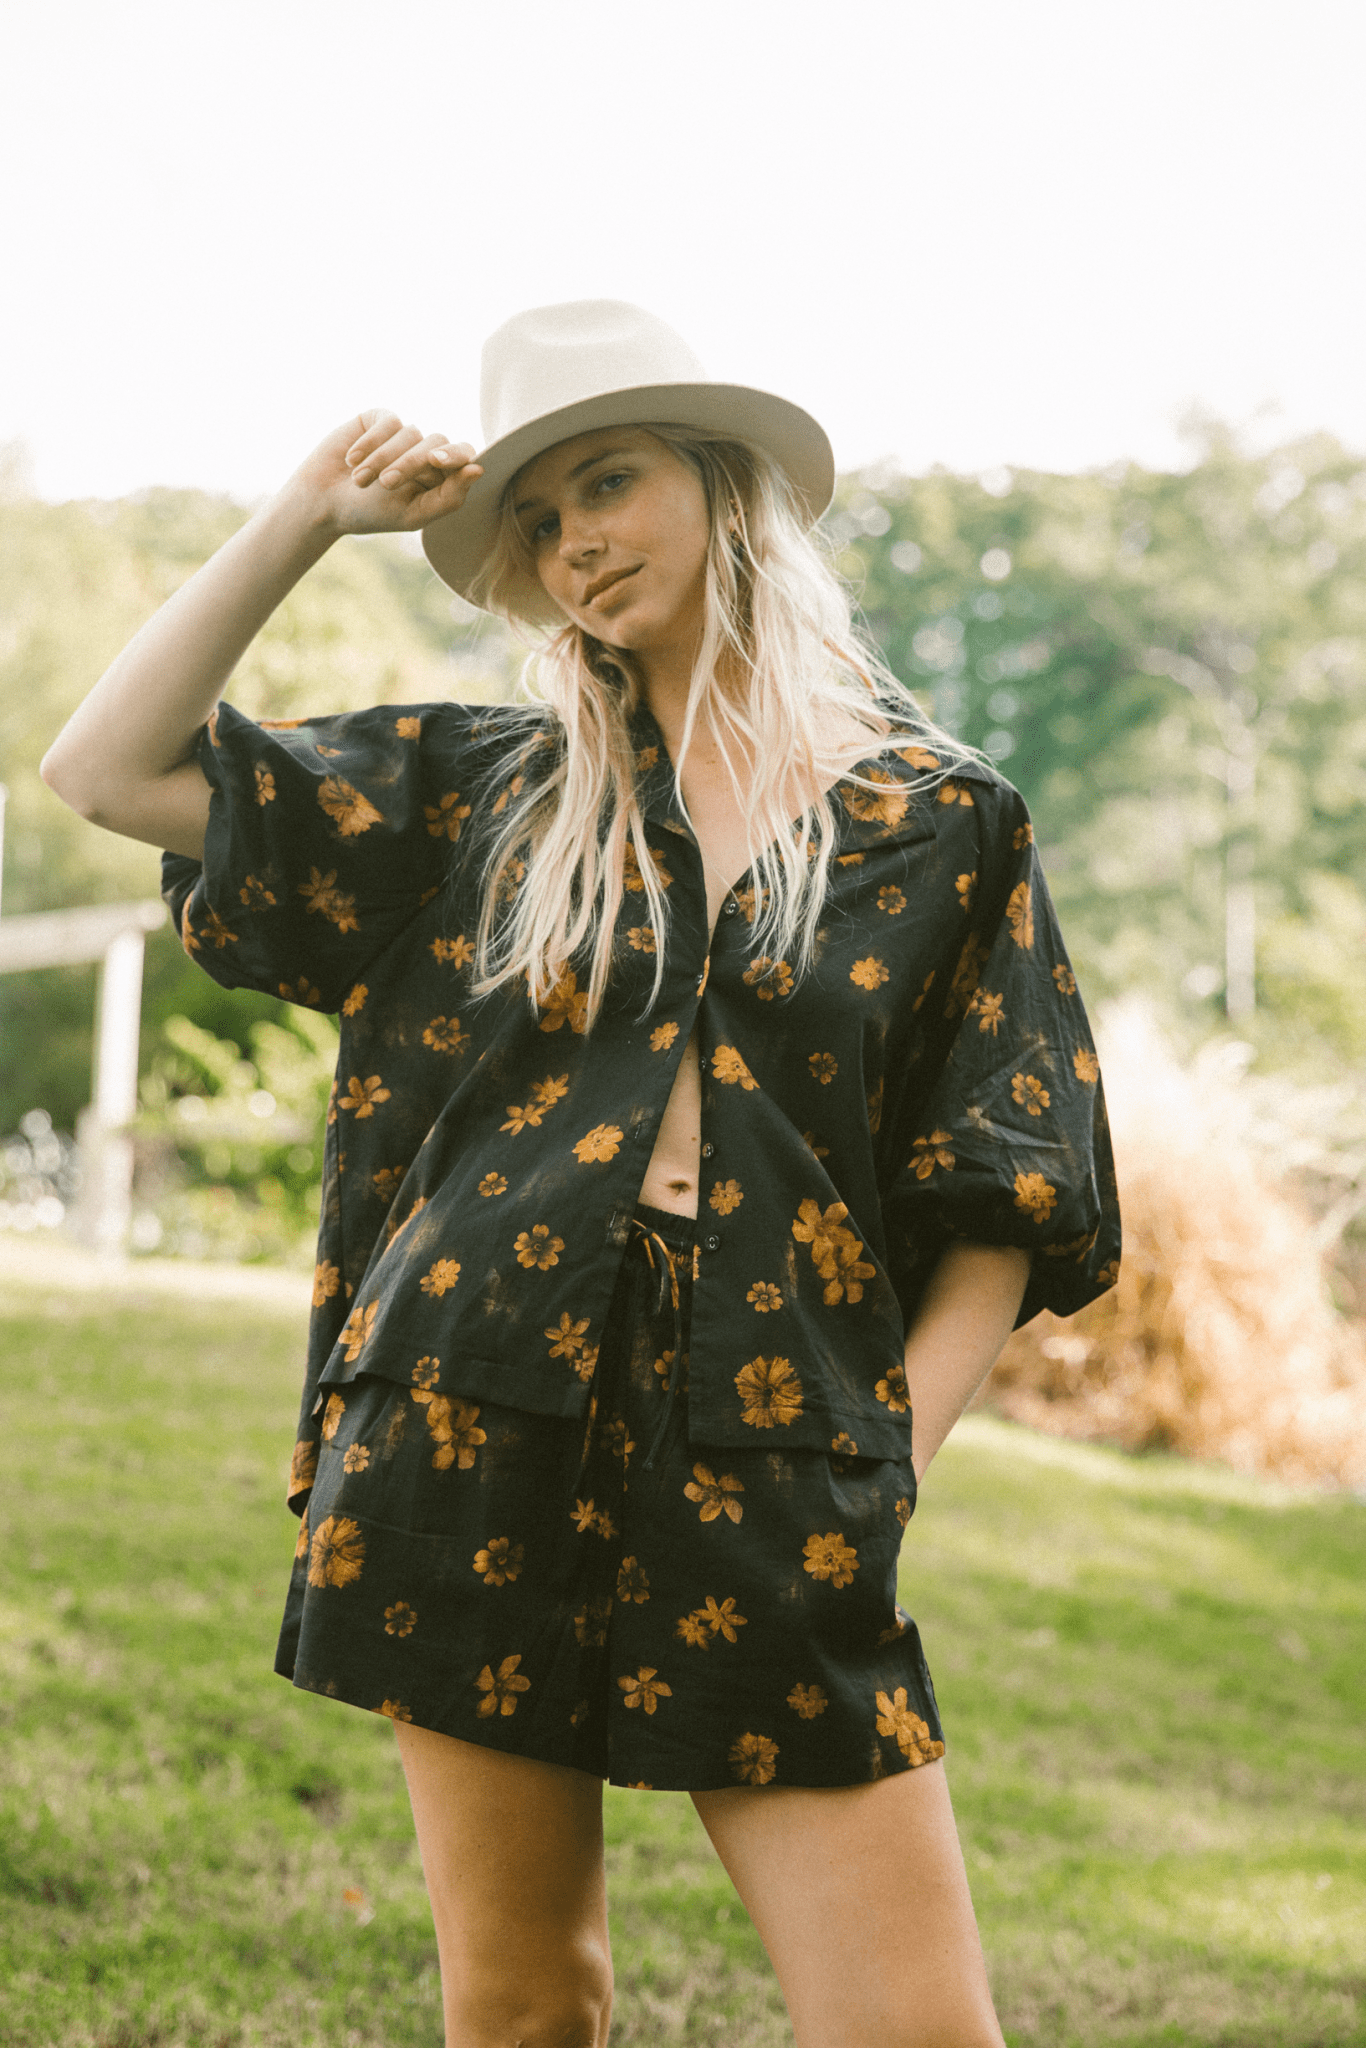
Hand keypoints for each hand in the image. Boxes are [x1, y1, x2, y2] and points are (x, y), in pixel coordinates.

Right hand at [285, 411, 484, 537]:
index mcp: (440, 477)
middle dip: (410, 464)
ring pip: (410, 433)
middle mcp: (426, 451)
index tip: (436, 461)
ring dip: (383, 459)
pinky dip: (370, 442)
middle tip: (386, 485)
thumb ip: (449, 497)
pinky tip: (351, 460)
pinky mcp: (380, 419)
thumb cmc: (371, 513)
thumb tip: (478, 469)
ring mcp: (404, 434)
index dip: (454, 455)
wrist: (323, 501)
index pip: (462, 456)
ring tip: (360, 481)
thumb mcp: (413, 514)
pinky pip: (388, 422)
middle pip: (436, 444)